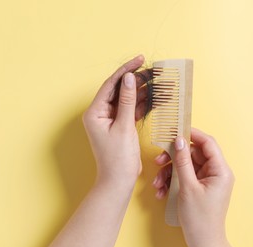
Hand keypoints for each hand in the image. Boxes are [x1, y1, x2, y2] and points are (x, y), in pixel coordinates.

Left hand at [83, 55, 151, 188]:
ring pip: (127, 99)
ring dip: (142, 92)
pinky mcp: (120, 126)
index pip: (111, 84)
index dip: (126, 70)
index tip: (140, 60)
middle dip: (136, 80)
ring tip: (158, 82)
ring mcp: (110, 119)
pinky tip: (155, 98)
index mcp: (95, 112)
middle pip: (120, 90)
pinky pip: (131, 110)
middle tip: (153, 71)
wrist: (119, 181)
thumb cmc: (118, 158)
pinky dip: (143, 105)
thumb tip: (129, 78)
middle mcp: (100, 113)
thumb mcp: (124, 127)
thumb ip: (128, 101)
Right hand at [153, 128, 239, 246]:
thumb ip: (183, 161)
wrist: (203, 243)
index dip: (192, 134)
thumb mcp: (187, 187)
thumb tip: (179, 140)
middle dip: (174, 158)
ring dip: (169, 172)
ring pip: (186, 166)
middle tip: (159, 160)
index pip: (208, 143)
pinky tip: (162, 191)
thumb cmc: (200, 219)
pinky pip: (185, 177)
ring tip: (157, 183)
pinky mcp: (199, 187)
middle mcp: (216, 173)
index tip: (175, 130)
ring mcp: (208, 180)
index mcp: (220, 170)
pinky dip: (172, 181)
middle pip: (193, 154)